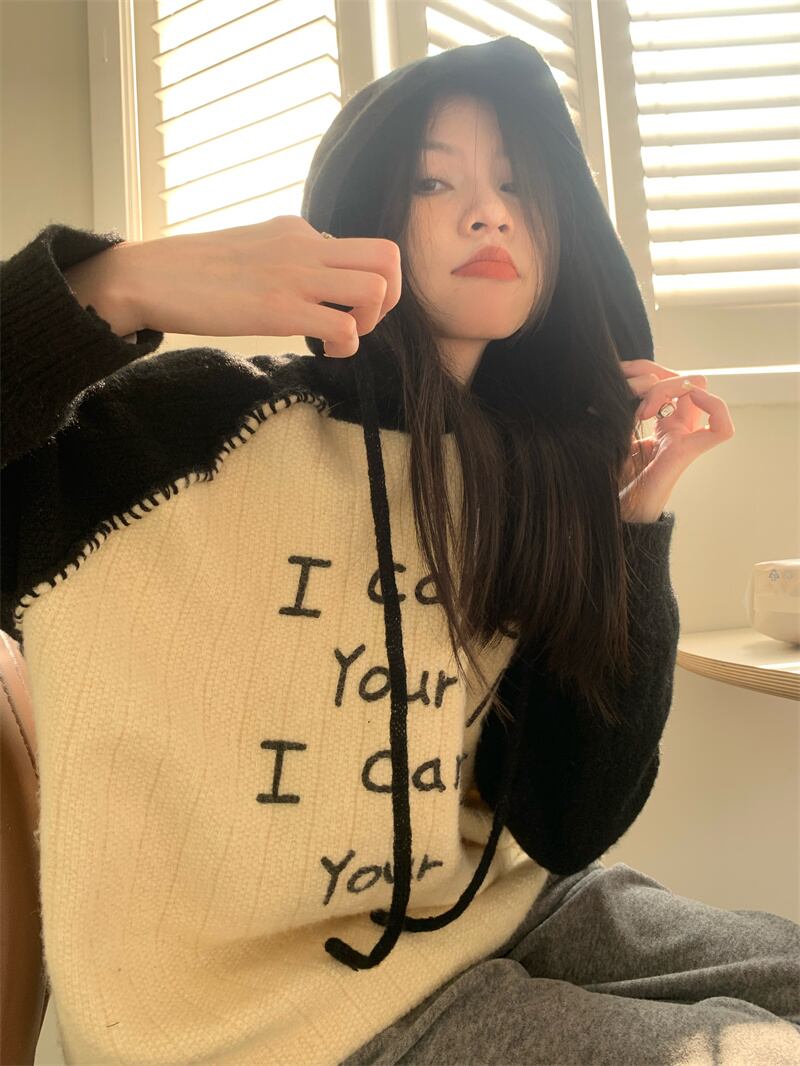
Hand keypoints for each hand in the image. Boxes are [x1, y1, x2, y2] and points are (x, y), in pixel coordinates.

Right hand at [119, 215, 401, 357]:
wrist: (147, 276)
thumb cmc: (193, 270)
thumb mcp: (251, 247)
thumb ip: (286, 256)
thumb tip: (309, 280)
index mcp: (297, 229)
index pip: (365, 246)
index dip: (371, 281)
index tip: (348, 306)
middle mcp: (305, 245)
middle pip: (388, 258)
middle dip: (389, 299)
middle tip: (360, 323)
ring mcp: (295, 276)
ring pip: (376, 291)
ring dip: (369, 324)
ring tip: (339, 339)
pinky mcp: (279, 309)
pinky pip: (344, 329)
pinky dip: (345, 347)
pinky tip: (321, 352)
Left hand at [618, 359, 735, 521]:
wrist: (608, 513)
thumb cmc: (606, 477)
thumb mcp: (609, 431)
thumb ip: (617, 407)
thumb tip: (619, 380)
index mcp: (659, 424)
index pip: (665, 379)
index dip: (645, 370)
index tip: (620, 377)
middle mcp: (674, 429)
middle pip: (681, 380)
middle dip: (655, 373)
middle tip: (629, 385)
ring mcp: (682, 439)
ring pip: (697, 392)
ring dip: (669, 386)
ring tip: (641, 407)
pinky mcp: (685, 453)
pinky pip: (721, 429)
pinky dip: (713, 407)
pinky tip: (678, 403)